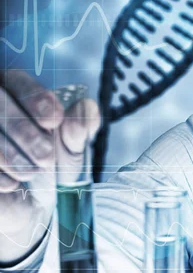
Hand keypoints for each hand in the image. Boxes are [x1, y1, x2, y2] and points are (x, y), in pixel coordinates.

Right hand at [0, 70, 99, 264]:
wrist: (32, 204)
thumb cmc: (52, 169)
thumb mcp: (71, 149)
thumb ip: (79, 129)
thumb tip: (86, 106)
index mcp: (17, 95)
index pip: (18, 82)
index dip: (35, 98)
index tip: (54, 120)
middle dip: (24, 131)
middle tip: (46, 155)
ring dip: (12, 154)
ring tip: (32, 172)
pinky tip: (12, 184)